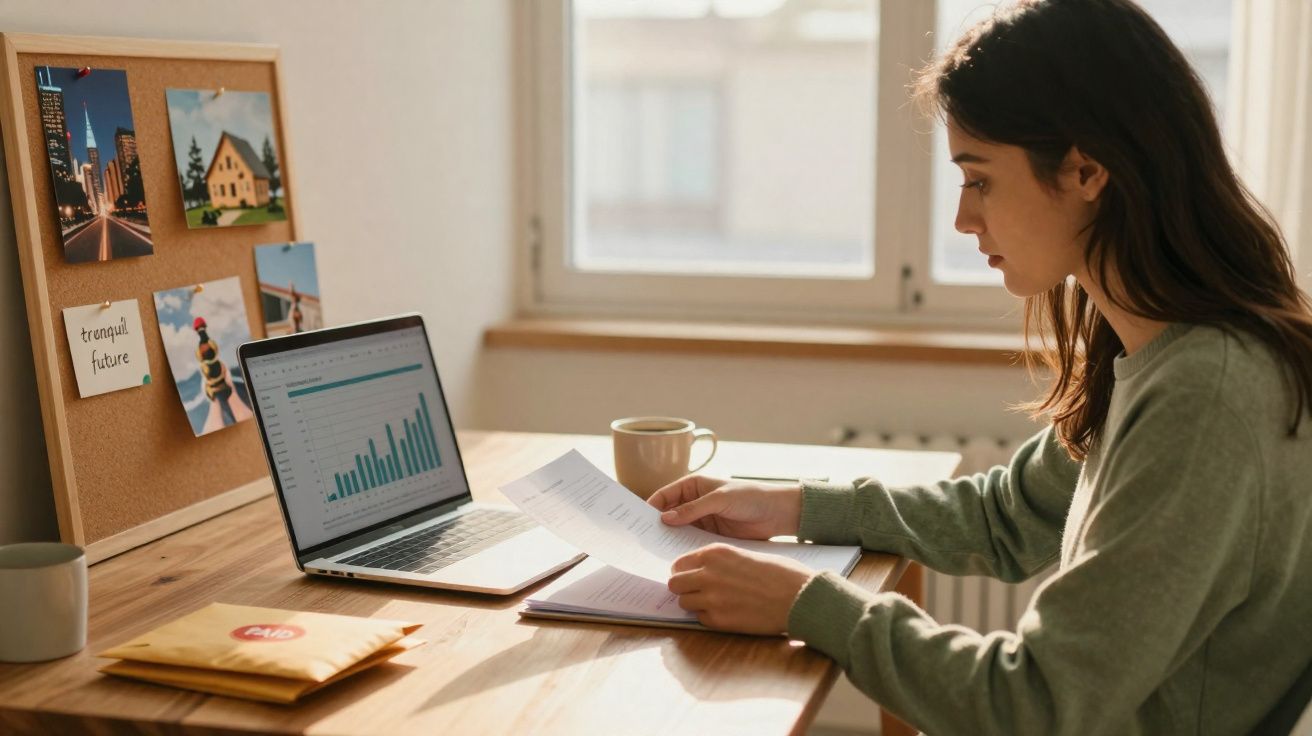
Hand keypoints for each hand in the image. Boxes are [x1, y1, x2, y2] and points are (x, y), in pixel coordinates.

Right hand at [647, 475, 801, 539]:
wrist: (777, 513)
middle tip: (643, 542)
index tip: (638, 522)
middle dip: (656, 526)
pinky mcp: (710, 536)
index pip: (665, 496)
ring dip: (669, 540)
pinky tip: (676, 558)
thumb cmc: (750, 497)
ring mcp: (702, 520)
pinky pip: (692, 542)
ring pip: (678, 531)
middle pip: (668, 515)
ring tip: (655, 553)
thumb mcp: (719, 499)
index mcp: (693, 486)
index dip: (651, 507)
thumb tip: (665, 518)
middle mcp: (694, 502)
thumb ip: (693, 509)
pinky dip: (683, 548)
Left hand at [668, 544, 814, 633]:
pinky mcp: (719, 620)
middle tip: (698, 592)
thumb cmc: (779, 573)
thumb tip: (702, 571)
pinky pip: (700, 619)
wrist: (798, 596)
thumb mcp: (745, 554)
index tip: (693, 578)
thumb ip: (720, 561)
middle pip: (674, 583)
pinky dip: (709, 618)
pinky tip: (728, 613)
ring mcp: (711, 598)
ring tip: (716, 604)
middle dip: (684, 589)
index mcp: (715, 553)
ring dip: (696, 604)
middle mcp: (708, 573)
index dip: (685, 572)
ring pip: (683, 603)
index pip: (679, 563)